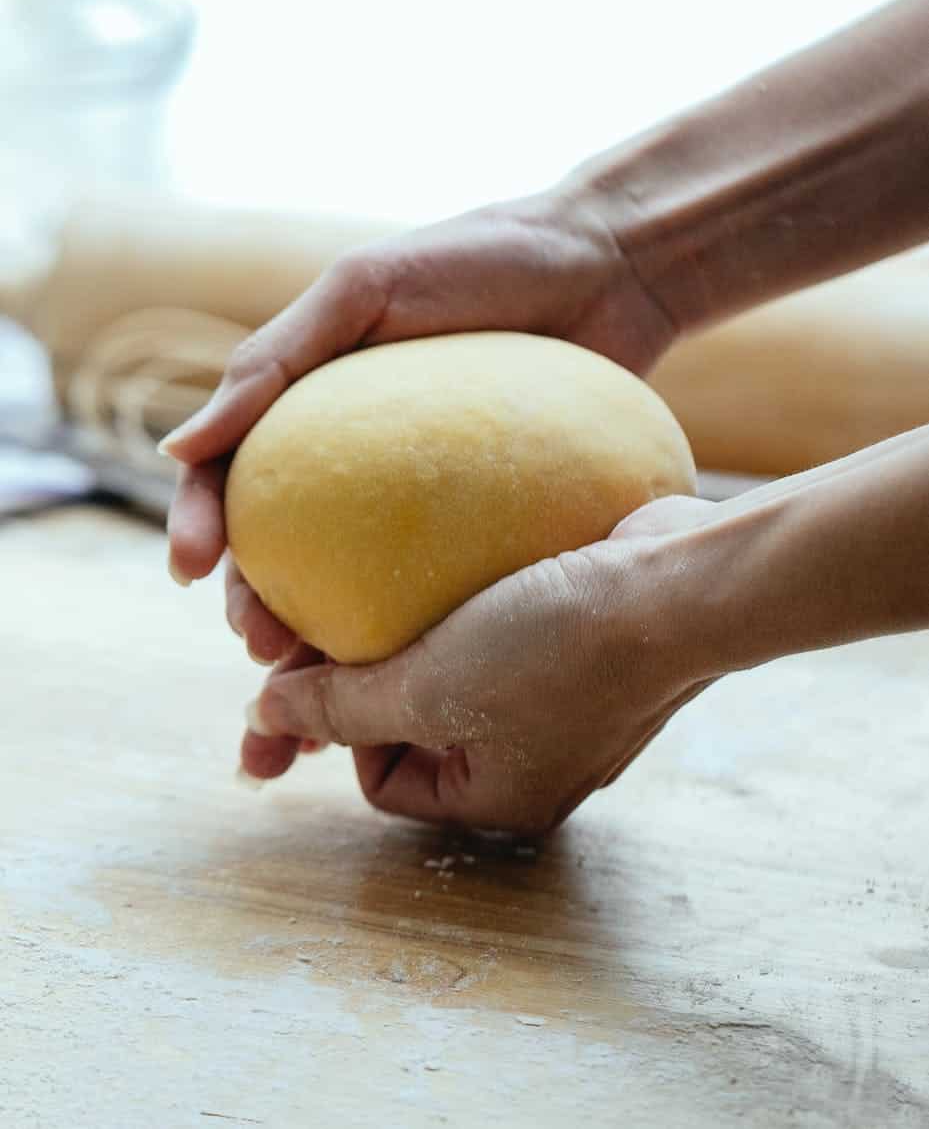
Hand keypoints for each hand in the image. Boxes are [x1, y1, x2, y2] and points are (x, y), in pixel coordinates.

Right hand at [163, 186, 677, 661]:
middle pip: (286, 542)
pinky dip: (413, 624)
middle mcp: (359, 454)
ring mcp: (422, 491)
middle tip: (261, 643)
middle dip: (257, 600)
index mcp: (313, 402)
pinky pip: (438, 577)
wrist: (610, 267)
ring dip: (324, 631)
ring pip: (354, 577)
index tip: (193, 572)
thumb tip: (177, 449)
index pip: (235, 472)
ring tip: (314, 675)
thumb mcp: (364, 291)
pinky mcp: (485, 515)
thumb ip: (274, 361)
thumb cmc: (482, 257)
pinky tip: (407, 666)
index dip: (203, 524)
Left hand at [239, 496, 719, 832]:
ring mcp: (563, 697)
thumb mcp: (430, 687)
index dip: (344, 728)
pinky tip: (444, 550)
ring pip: (458, 667)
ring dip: (419, 627)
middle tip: (338, 611)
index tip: (335, 661)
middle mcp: (534, 757)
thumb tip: (260, 718)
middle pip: (418, 722)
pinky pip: (500, 624)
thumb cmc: (558, 648)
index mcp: (499, 795)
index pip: (384, 781)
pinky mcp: (580, 636)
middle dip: (375, 671)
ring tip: (383, 574)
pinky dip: (467, 596)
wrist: (681, 584)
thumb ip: (341, 706)